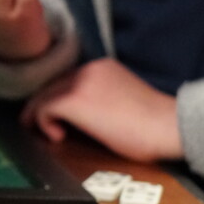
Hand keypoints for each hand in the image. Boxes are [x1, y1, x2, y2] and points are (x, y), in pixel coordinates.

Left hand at [21, 58, 183, 161]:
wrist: (169, 126)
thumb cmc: (152, 123)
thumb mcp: (121, 98)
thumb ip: (98, 97)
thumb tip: (79, 112)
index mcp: (102, 67)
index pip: (67, 79)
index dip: (55, 97)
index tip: (53, 113)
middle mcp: (88, 69)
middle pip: (52, 85)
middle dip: (41, 105)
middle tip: (35, 123)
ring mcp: (79, 83)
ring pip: (44, 95)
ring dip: (39, 115)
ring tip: (44, 131)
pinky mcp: (73, 100)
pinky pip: (44, 108)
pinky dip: (44, 123)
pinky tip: (58, 136)